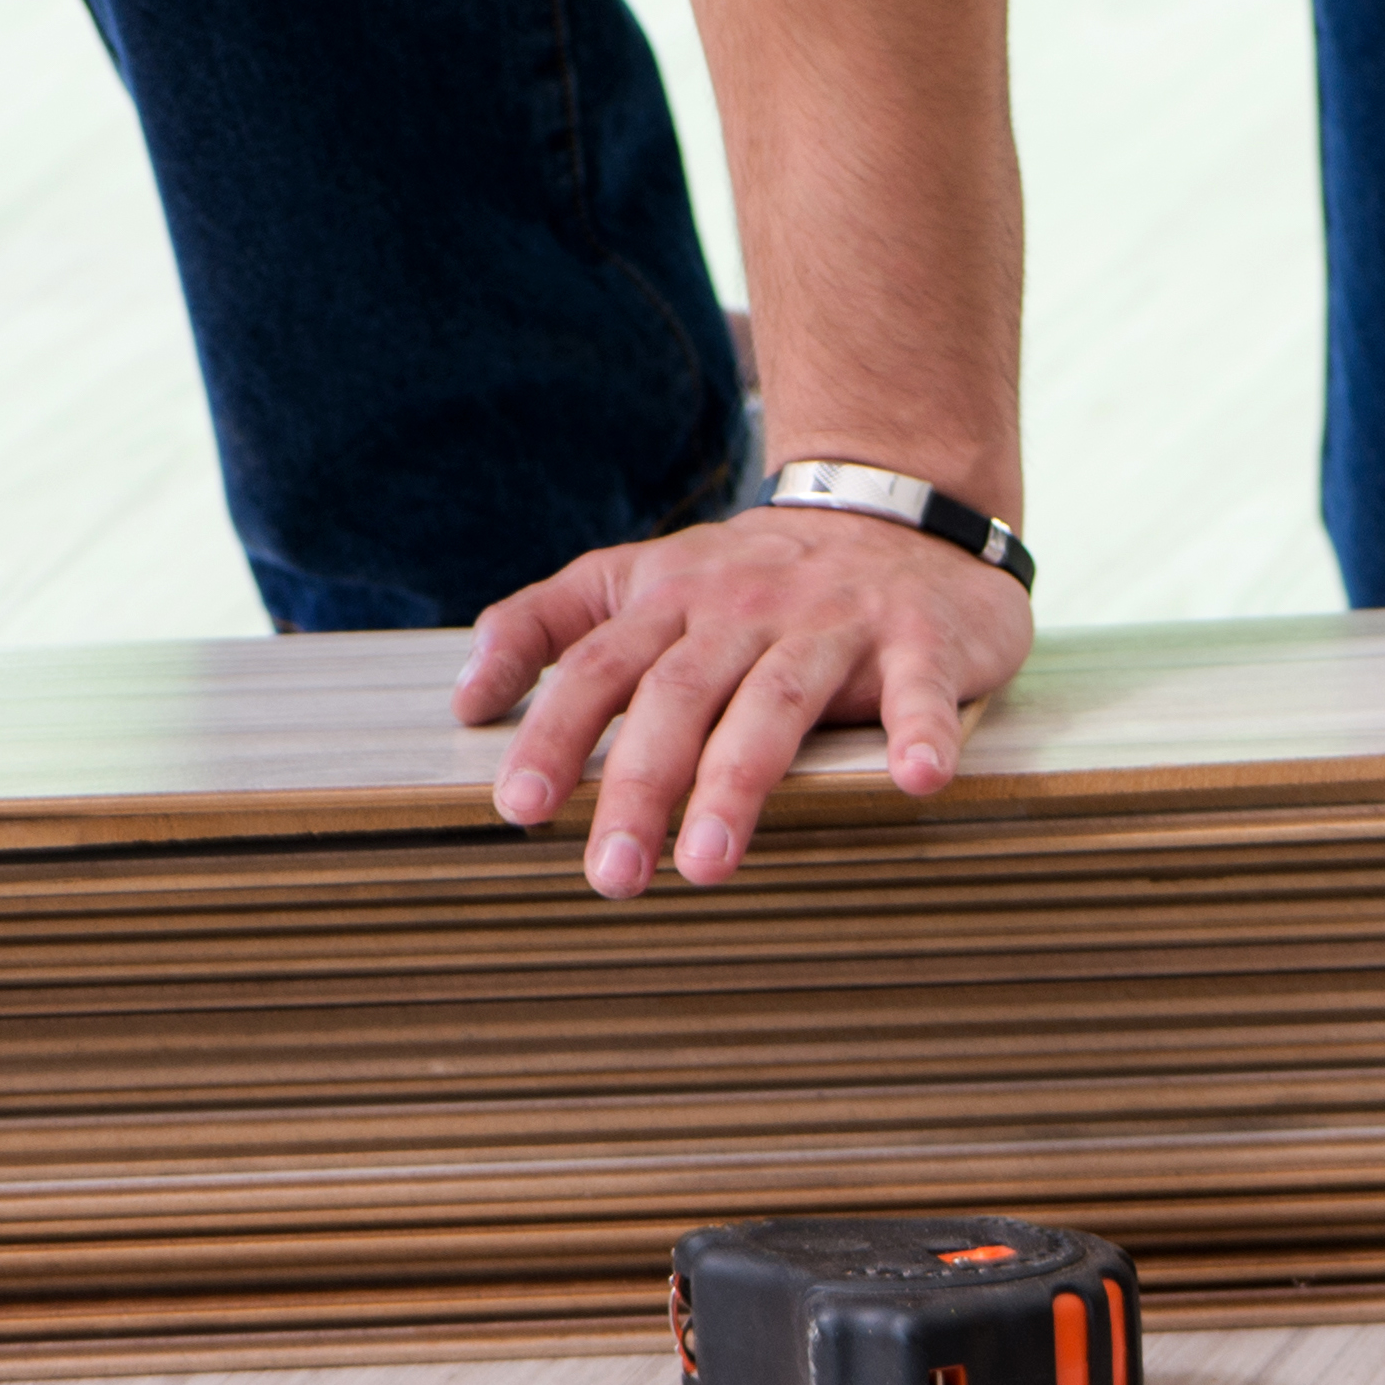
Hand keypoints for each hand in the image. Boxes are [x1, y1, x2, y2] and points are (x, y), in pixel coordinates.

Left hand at [456, 506, 1032, 893]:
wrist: (899, 510)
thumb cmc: (758, 577)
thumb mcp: (643, 579)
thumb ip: (548, 625)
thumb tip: (465, 700)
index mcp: (671, 600)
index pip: (599, 668)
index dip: (556, 733)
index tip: (520, 806)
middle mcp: (744, 608)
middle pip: (679, 696)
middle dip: (639, 785)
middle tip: (611, 873)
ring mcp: (833, 621)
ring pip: (777, 701)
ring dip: (741, 781)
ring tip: (709, 862)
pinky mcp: (919, 638)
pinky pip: (918, 688)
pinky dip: (920, 730)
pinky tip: (918, 779)